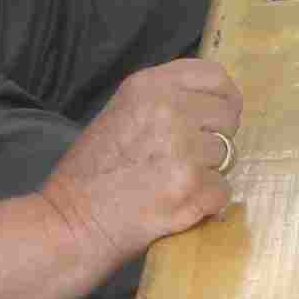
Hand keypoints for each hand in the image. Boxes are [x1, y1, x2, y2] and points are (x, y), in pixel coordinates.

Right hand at [40, 57, 241, 269]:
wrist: (71, 222)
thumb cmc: (91, 174)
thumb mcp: (122, 112)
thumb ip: (164, 100)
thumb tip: (213, 105)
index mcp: (150, 85)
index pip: (214, 76)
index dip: (223, 99)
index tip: (218, 117)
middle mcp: (169, 110)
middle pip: (227, 117)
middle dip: (214, 139)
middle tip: (184, 159)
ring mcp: (183, 148)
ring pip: (228, 156)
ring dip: (208, 173)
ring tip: (171, 183)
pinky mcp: (192, 187)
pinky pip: (223, 190)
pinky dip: (205, 203)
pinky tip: (176, 204)